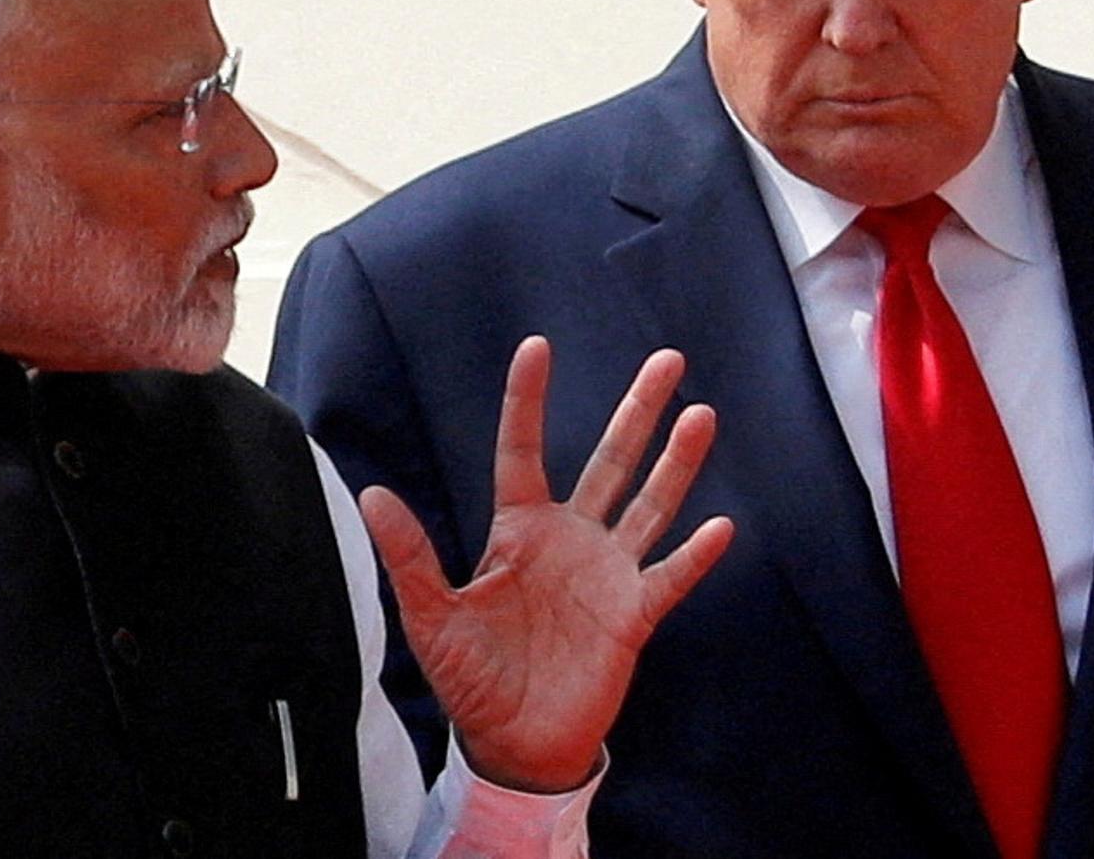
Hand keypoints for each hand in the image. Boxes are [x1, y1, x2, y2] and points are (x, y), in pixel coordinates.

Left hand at [359, 335, 733, 793]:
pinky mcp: (632, 615)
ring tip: (701, 415)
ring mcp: (606, 573)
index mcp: (519, 530)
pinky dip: (694, 555)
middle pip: (610, 460)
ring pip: (649, 504)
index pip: (523, 451)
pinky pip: (668, 577)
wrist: (513, 746)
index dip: (528, 400)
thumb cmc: (471, 679)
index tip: (537, 347)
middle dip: (638, 411)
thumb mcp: (431, 616)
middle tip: (668, 359)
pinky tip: (719, 526)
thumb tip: (373, 494)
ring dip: (676, 462)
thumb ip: (411, 556)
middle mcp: (570, 539)